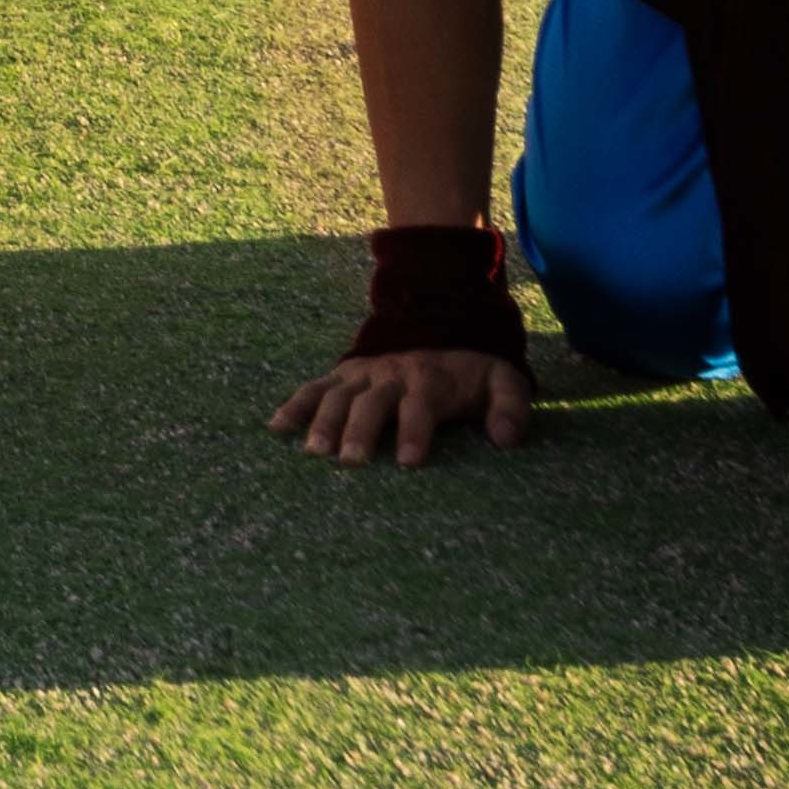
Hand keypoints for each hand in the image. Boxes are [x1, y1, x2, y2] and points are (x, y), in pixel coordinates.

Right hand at [273, 345, 534, 466]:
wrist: (439, 326)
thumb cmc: (471, 372)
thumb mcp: (503, 380)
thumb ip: (511, 407)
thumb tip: (506, 439)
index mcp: (430, 380)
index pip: (420, 406)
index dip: (415, 432)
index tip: (409, 462)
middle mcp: (391, 375)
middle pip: (372, 403)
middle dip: (361, 431)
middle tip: (352, 462)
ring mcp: (363, 374)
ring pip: (339, 396)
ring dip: (324, 421)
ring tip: (315, 452)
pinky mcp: (343, 374)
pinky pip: (315, 387)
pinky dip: (294, 405)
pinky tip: (276, 427)